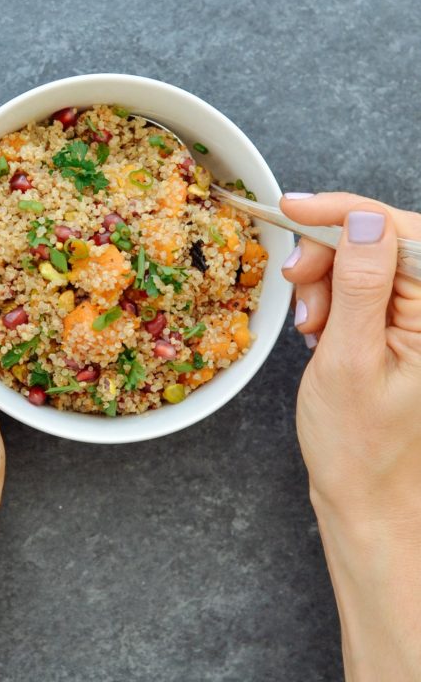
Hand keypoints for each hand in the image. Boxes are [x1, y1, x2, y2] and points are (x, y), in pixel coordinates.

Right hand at [280, 192, 420, 678]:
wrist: (364, 494)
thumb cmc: (359, 444)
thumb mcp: (349, 360)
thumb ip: (359, 286)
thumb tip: (362, 220)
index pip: (398, 232)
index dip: (344, 212)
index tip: (293, 209)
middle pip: (380, 240)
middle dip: (330, 254)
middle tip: (298, 286)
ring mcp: (415, 319)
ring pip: (363, 261)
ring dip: (325, 282)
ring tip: (312, 327)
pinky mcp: (396, 326)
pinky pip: (358, 287)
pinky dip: (329, 299)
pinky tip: (320, 331)